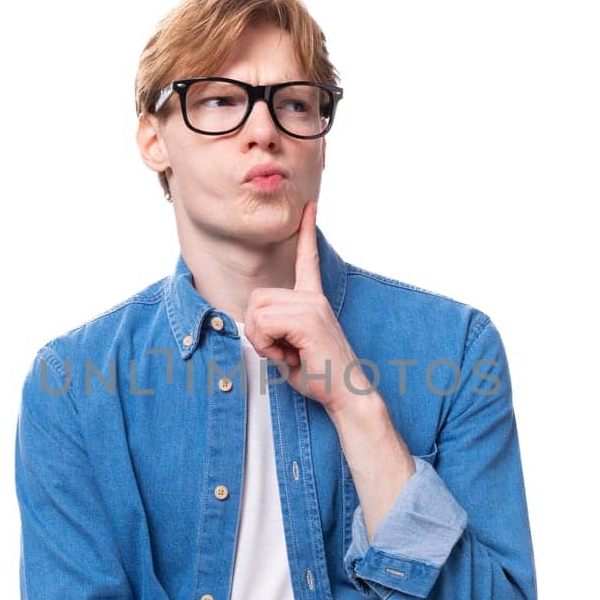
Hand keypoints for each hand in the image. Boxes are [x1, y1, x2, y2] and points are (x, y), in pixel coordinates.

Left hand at [242, 200, 373, 415]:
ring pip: (257, 313)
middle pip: (257, 299)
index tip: (309, 206)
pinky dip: (267, 347)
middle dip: (257, 331)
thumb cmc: (320, 376)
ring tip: (287, 355)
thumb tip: (253, 323)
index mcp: (313, 301)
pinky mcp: (307, 320)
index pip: (307, 259)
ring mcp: (311, 307)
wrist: (346, 393)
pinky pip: (264, 325)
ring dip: (262, 341)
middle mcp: (313, 298)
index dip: (306, 232)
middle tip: (281, 351)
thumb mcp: (291, 348)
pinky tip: (290, 357)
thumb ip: (275, 328)